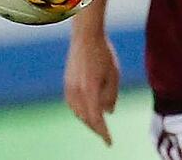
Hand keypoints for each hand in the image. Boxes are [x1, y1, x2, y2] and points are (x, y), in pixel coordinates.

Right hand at [64, 29, 118, 145]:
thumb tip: (108, 113)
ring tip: (98, 126)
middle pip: (86, 118)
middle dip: (96, 129)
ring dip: (88, 121)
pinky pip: (73, 105)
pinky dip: (81, 112)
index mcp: (90, 90)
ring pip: (78, 113)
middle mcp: (77, 92)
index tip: (109, 142)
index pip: (96, 118)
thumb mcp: (114, 74)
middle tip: (105, 136)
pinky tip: (87, 113)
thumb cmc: (103, 54)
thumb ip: (111, 95)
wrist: (85, 38)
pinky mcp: (66, 85)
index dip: (103, 133)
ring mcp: (69, 89)